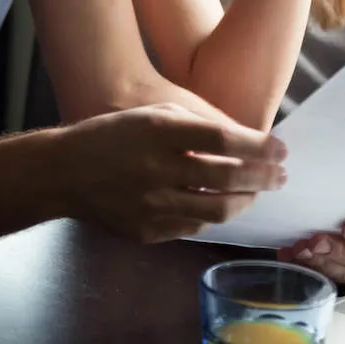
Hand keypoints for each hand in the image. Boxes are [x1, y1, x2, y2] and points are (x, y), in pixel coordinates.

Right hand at [59, 103, 287, 243]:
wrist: (64, 172)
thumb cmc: (113, 134)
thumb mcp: (153, 113)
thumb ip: (197, 123)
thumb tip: (245, 138)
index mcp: (159, 132)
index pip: (224, 141)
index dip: (259, 147)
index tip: (281, 149)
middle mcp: (158, 170)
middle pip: (227, 179)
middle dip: (263, 177)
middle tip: (280, 175)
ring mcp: (152, 205)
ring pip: (217, 210)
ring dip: (245, 201)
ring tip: (256, 192)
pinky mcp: (147, 231)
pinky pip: (194, 227)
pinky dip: (214, 215)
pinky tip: (222, 204)